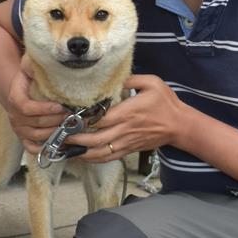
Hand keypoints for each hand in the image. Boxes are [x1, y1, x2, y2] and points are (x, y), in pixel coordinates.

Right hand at [5, 57, 64, 153]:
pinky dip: (46, 148)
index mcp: (15, 98)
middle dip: (57, 121)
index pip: (26, 108)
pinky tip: (60, 142)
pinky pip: (32, 148)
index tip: (61, 106)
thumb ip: (34, 66)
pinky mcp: (24, 138)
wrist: (21, 92)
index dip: (44, 109)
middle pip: (36, 123)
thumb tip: (43, 63)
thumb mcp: (29, 68)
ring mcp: (19, 129)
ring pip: (38, 136)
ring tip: (71, 127)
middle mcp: (15, 116)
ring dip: (56, 132)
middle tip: (74, 117)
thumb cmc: (29, 79)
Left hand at [71, 74, 186, 161]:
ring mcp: (126, 142)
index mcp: (127, 113)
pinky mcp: (129, 149)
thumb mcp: (152, 83)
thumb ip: (131, 79)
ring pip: (99, 152)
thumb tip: (114, 78)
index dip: (82, 120)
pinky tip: (81, 156)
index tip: (67, 117)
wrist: (180, 125)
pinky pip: (108, 157)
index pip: (99, 119)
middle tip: (58, 135)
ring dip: (80, 152)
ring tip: (64, 148)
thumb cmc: (166, 103)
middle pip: (94, 139)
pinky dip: (92, 159)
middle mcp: (124, 130)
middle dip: (74, 139)